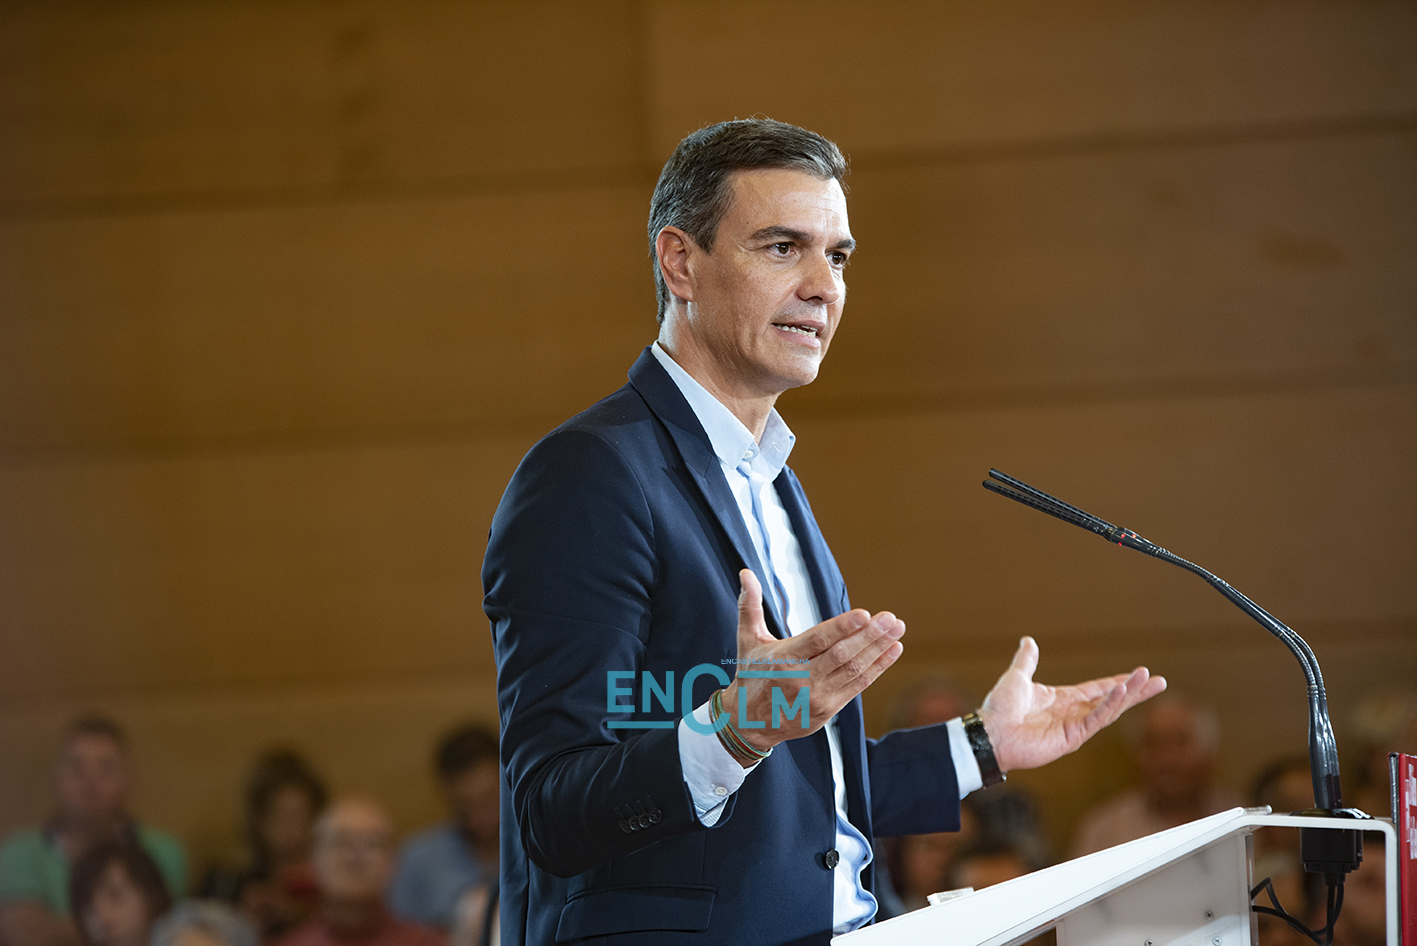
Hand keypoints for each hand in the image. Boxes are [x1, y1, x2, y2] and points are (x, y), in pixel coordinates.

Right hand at [719, 569, 904, 760]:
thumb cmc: (752, 675)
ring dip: (878, 649)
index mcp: (783, 659)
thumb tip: (746, 574)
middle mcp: (802, 679)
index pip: (817, 641)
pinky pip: (858, 685)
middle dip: (870, 636)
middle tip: (890, 618)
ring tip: (897, 629)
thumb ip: (750, 606)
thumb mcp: (748, 641)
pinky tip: (891, 650)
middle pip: (842, 655)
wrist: (750, 722)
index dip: (842, 628)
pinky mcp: (829, 709)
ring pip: (854, 670)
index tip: (865, 615)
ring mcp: (817, 696)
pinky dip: (878, 667)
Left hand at [977, 636, 1165, 772]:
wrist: (989, 733)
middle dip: (1135, 690)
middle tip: (1159, 681)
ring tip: (1148, 681)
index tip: (1137, 674)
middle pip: (1111, 699)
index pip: (1096, 690)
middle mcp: (1072, 713)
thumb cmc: (999, 709)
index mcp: (1062, 700)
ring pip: (1109, 709)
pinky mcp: (1072, 737)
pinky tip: (1121, 690)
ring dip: (1129, 695)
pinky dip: (1109, 705)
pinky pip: (1095, 719)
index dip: (1116, 682)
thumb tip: (1028, 641)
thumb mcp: (1016, 678)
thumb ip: (1026, 661)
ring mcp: (1074, 726)